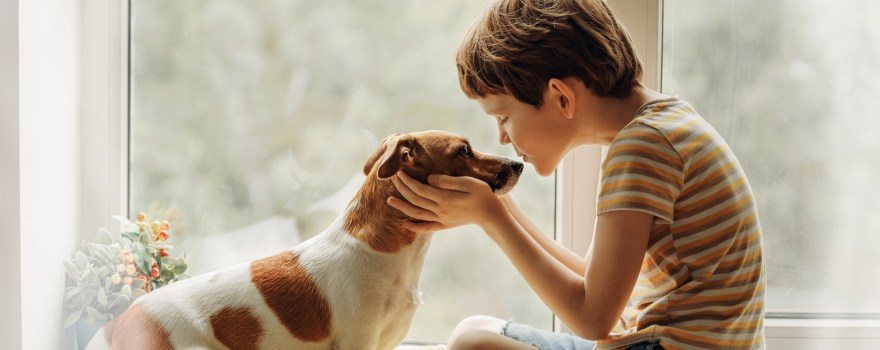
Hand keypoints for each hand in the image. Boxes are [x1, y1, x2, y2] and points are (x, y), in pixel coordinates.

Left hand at [387, 171, 504, 232]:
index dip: (408, 180)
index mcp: (445, 198)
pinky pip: (426, 227)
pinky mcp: (445, 225)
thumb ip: (448, 181)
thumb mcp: (468, 182)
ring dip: (402, 207)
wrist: (491, 214)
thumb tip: (429, 178)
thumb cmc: (482, 194)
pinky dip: (414, 226)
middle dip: (402, 188)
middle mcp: (440, 210)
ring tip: (389, 201)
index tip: (399, 172)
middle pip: (415, 199)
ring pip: (417, 214)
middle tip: (393, 178)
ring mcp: (441, 219)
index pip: (420, 188)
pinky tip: (404, 223)